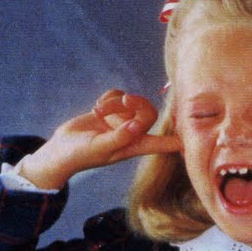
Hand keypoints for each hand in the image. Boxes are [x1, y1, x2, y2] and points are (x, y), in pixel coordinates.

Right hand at [18, 90, 180, 188]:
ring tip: (97, 111)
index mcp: (132, 146)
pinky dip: (108, 98)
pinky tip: (97, 108)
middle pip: (147, 112)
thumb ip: (118, 138)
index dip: (174, 141)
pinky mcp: (110, 112)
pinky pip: (117, 95)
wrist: (61, 150)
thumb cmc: (79, 155)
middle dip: (136, 102)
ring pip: (130, 101)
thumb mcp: (99, 148)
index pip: (159, 144)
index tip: (190, 140)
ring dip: (115, 101)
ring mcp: (120, 122)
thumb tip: (136, 126)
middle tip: (122, 99)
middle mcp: (130, 134)